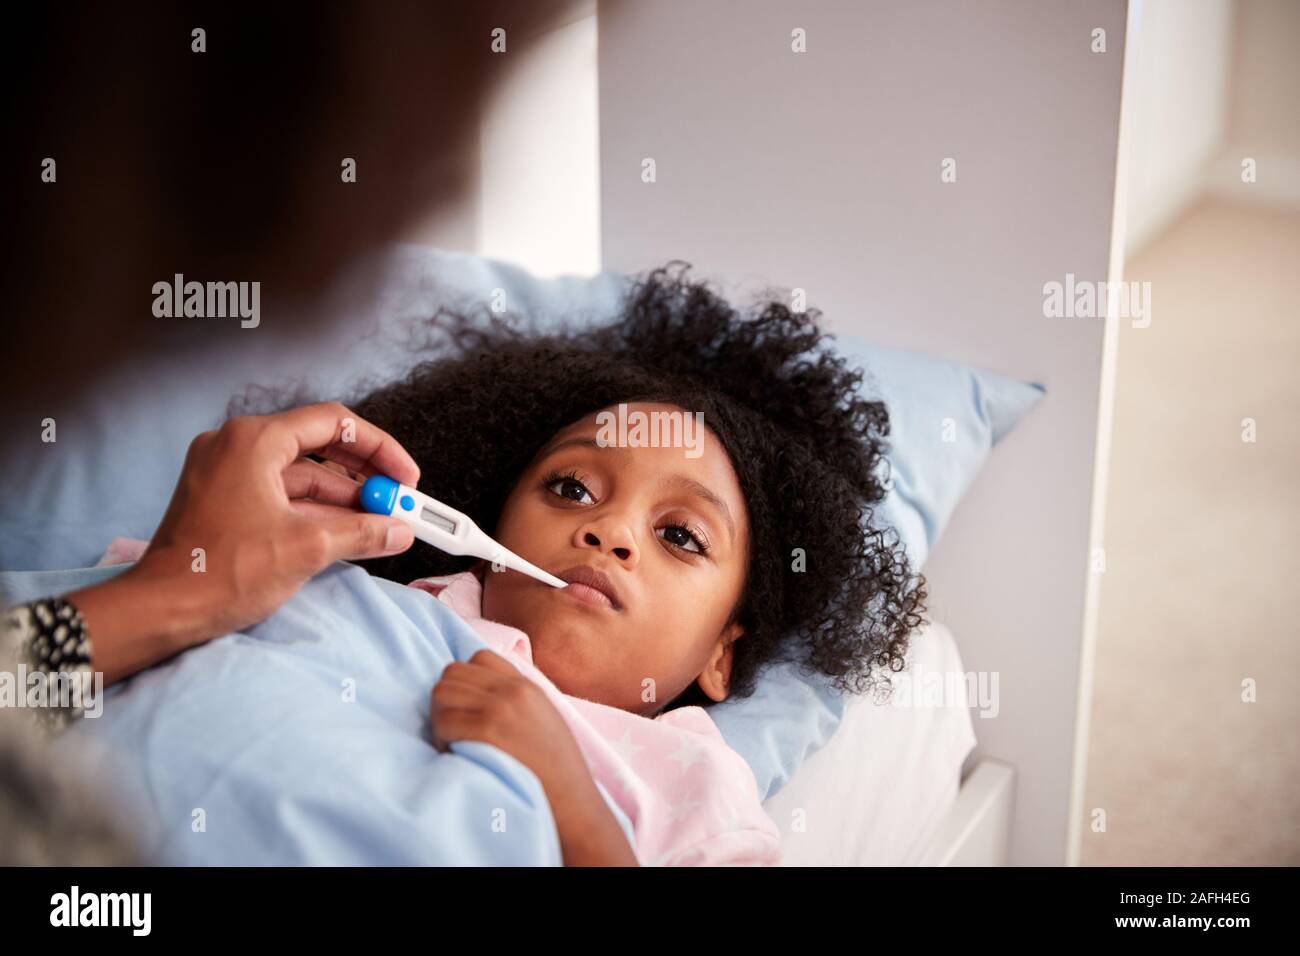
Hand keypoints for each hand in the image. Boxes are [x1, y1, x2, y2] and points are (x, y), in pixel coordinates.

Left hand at [68, 402, 420, 683]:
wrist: (160, 611)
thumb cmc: (222, 572)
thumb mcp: (307, 548)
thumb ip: (362, 532)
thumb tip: (400, 530)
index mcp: (254, 440)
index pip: (334, 424)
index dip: (380, 449)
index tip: (406, 478)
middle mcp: (236, 445)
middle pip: (317, 446)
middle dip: (364, 476)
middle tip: (399, 500)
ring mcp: (225, 472)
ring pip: (299, 475)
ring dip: (341, 499)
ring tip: (380, 523)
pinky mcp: (221, 499)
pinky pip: (279, 494)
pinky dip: (312, 511)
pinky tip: (344, 533)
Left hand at [429, 648, 638, 865]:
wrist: (571, 802)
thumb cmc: (556, 772)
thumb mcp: (544, 720)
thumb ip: (517, 701)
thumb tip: (478, 697)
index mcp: (527, 686)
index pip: (478, 657)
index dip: (465, 682)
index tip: (467, 708)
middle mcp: (513, 690)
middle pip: (453, 671)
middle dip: (446, 698)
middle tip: (453, 727)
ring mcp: (500, 709)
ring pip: (442, 691)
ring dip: (439, 716)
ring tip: (453, 740)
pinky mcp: (488, 732)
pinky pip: (443, 721)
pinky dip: (441, 738)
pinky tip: (454, 753)